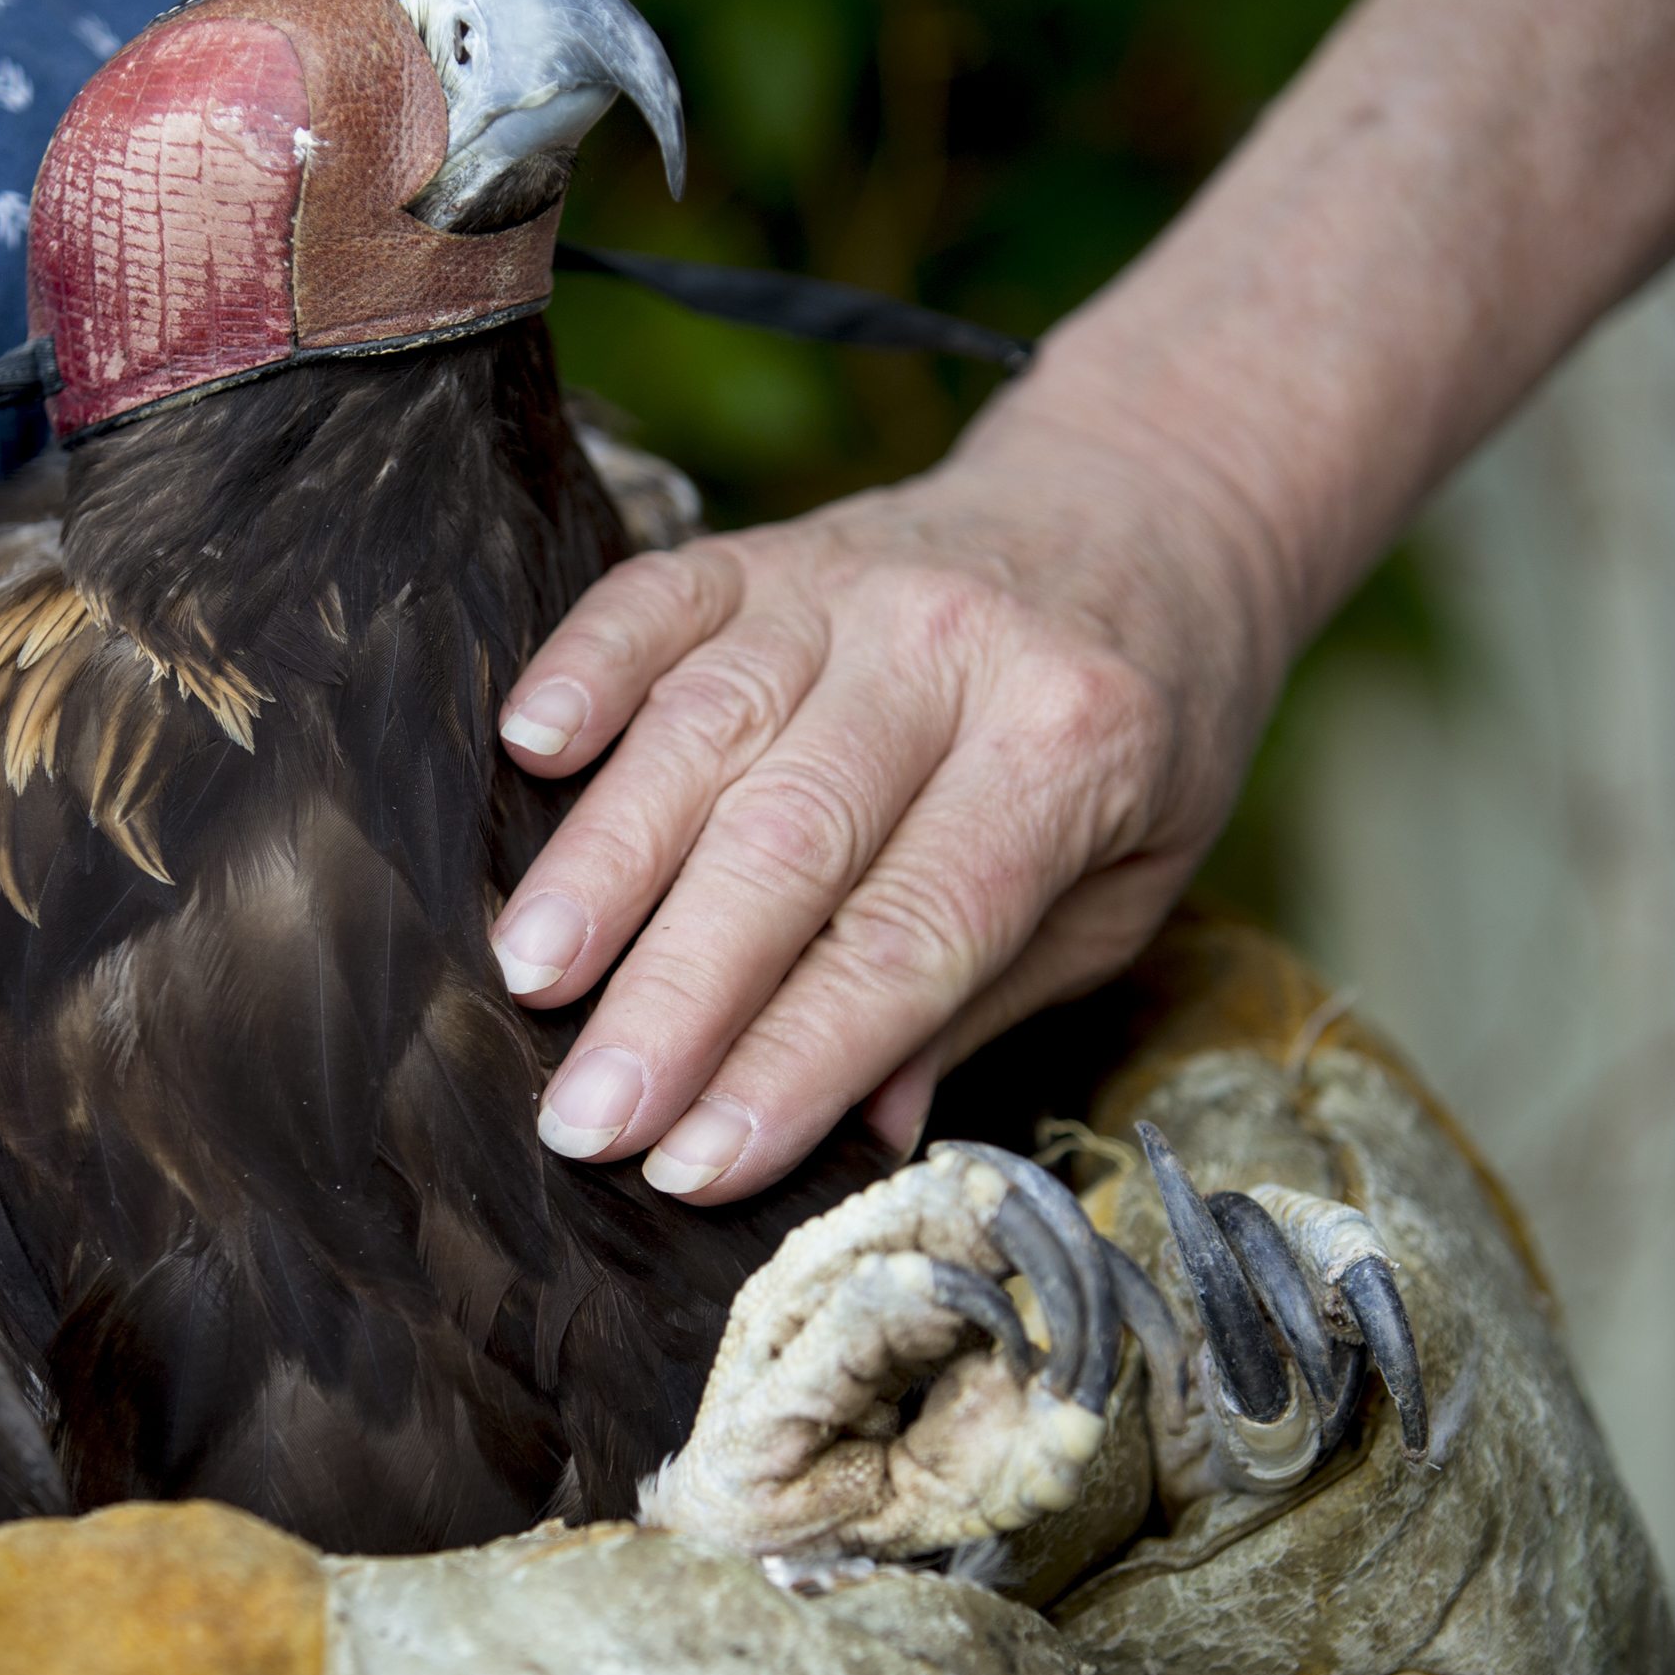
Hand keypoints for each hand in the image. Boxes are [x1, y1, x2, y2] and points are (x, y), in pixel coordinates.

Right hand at [491, 393, 1292, 1201]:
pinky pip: (657, 597)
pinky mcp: (770, 547)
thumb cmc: (1137, 730)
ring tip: (528, 976)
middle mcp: (955, 653)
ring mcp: (851, 586)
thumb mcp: (1123, 885)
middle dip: (676, 995)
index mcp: (1070, 751)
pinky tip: (525, 748)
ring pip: (704, 726)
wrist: (1149, 507)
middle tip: (585, 1117)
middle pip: (790, 841)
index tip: (696, 1167)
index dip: (796, 1060)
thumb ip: (984, 997)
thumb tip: (860, 1138)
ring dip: (605, 861)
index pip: (911, 936)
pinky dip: (585, 664)